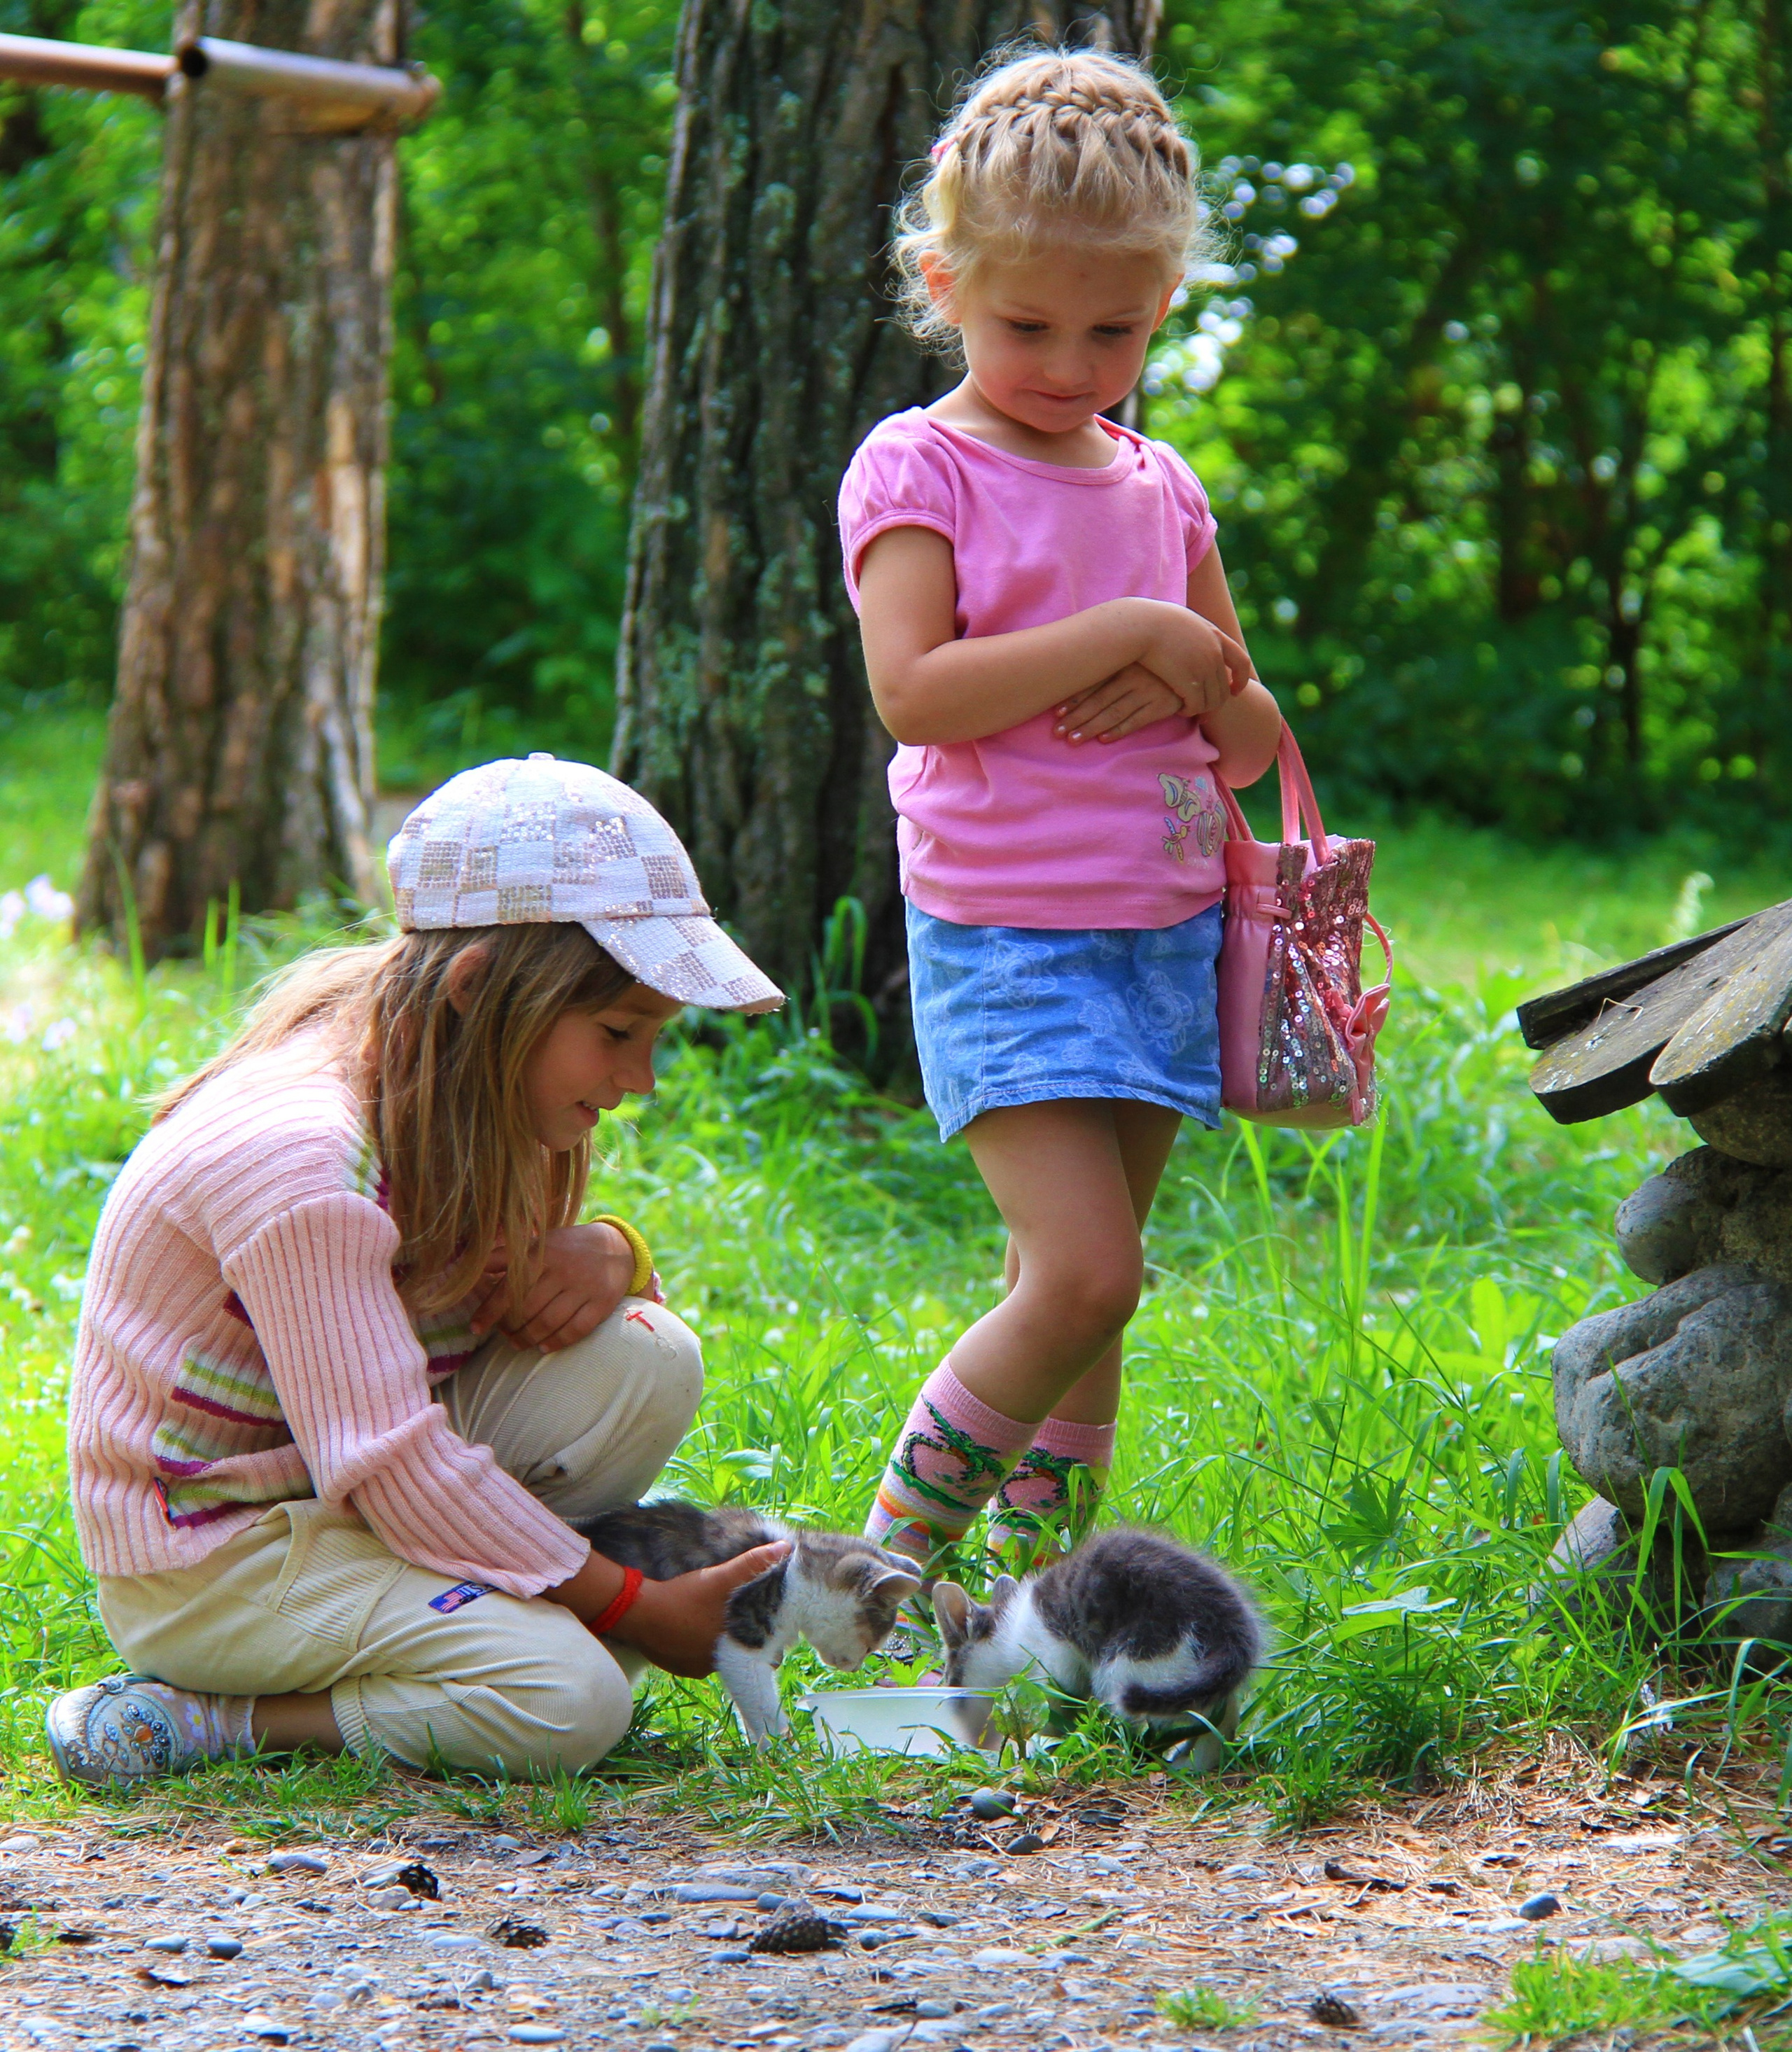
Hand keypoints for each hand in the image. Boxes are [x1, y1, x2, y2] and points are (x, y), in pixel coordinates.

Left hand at [469, 1221, 635, 1351]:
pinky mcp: (602, 1303)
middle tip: (503, 1335)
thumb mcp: (538, 1243)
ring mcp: (585, 1288)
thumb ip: (504, 1255)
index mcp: (544, 1254)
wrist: (618, 1246)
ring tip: (518, 1343)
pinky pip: (576, 1329)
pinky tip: (544, 1347)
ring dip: (529, 1338)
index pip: (510, 1286)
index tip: (475, 1328)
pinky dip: (557, 1342)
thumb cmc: (567, 1248)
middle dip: (510, 1327)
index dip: (489, 1310)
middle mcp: (564, 1270)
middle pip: (528, 1309)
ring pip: (549, 1322)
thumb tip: (470, 1266)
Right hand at [606, 1543, 792, 1676]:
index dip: (770, 1641)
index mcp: (733, 1650)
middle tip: (742, 1617)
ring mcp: (695, 1669)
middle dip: (743, 1640)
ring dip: (719, 1642)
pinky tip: (694, 1627)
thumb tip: (786, 1546)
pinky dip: (697, 1646)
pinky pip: (696, 1659)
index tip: (770, 1625)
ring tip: (716, 1619)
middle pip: (740, 1656)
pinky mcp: (678, 1668)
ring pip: (717, 1657)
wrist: (639, 1612)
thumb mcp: (720, 1577)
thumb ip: (752, 1564)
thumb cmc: (685, 1596)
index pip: (765, 1656)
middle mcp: (716, 1667)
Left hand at [1053, 664, 1186, 743]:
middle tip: (1057, 733)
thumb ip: (1114, 665)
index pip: (1093, 682)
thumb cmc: (1159, 661)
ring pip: (1114, 712)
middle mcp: (1133, 677)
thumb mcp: (1137, 657)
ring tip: (1073, 741)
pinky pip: (1137, 720)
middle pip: (1098, 700)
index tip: (1056, 712)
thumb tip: (1081, 672)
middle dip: (1076, 718)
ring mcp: (1148, 691)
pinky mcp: (1162, 705)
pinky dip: (1119, 730)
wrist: (1197, 663)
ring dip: (1091, 728)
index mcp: (1124, 663)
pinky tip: (1104, 739)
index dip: (1074, 698)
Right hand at [1132, 600, 1254, 718]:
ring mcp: (1204, 668)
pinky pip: (1197, 705)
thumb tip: (1193, 635)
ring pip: (1212, 701)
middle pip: (1224, 689)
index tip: (1234, 691)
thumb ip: (1193, 631)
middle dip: (1214, 702)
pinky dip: (1190, 711)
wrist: (1142, 625)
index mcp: (1215, 636)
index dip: (1241, 680)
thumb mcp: (1181, 620)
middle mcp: (1215, 653)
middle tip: (1202, 711)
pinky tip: (1178, 711)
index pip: (1241, 662)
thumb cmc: (1152, 621)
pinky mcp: (1190, 682)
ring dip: (1201, 709)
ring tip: (1187, 709)